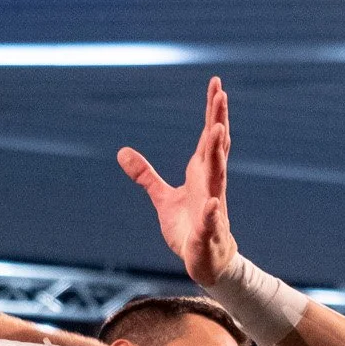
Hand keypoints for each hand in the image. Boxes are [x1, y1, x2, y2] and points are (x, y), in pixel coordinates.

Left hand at [118, 77, 238, 286]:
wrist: (205, 260)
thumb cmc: (188, 226)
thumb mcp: (162, 197)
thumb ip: (145, 174)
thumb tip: (122, 152)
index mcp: (202, 173)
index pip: (209, 137)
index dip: (213, 111)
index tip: (217, 85)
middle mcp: (211, 184)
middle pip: (217, 148)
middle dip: (219, 121)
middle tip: (222, 95)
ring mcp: (212, 206)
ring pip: (218, 176)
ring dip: (218, 154)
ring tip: (219, 130)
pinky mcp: (207, 231)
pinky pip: (210, 219)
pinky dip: (210, 211)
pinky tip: (210, 201)